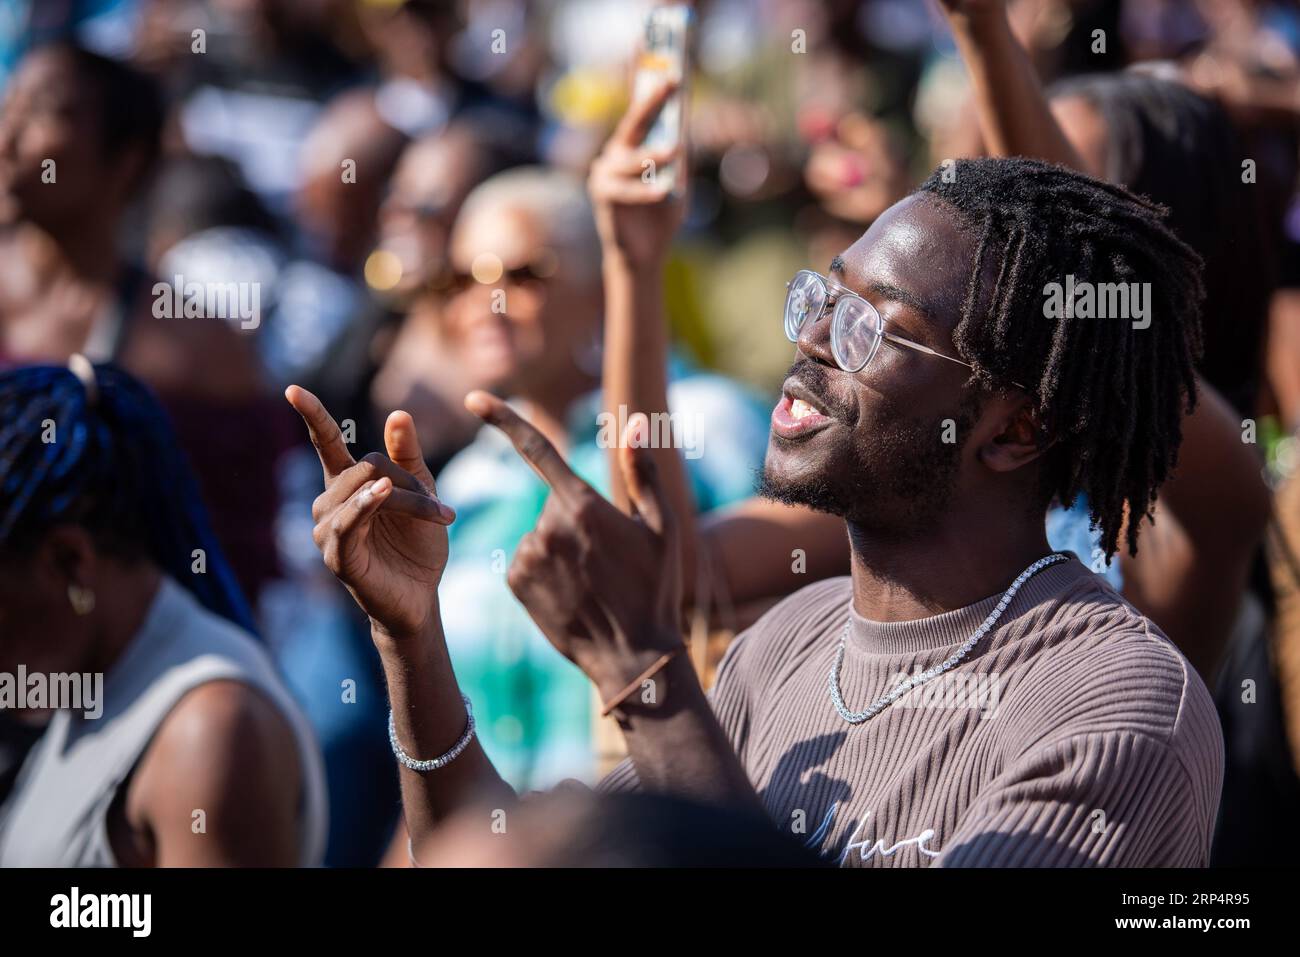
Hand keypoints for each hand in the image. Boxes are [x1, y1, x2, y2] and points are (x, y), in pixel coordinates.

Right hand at [286, 385, 454, 639]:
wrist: (423, 596)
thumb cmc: (418, 544)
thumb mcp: (422, 492)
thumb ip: (409, 455)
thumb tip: (398, 413)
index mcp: (348, 485)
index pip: (326, 444)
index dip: (312, 416)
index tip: (293, 389)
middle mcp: (330, 505)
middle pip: (364, 467)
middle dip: (408, 482)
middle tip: (443, 507)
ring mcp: (329, 532)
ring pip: (360, 492)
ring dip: (402, 499)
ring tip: (436, 513)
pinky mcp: (337, 558)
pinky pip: (344, 524)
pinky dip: (362, 506)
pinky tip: (379, 494)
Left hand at [464, 391, 683, 699]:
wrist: (634, 656)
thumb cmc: (656, 588)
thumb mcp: (662, 528)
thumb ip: (643, 472)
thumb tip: (636, 422)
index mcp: (584, 504)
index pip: (537, 448)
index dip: (503, 419)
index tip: (474, 397)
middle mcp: (549, 525)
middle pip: (553, 504)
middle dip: (574, 520)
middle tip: (607, 560)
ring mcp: (530, 556)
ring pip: (540, 534)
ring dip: (560, 549)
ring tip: (590, 583)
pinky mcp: (516, 582)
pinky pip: (527, 562)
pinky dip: (544, 572)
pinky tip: (569, 594)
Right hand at [589, 78, 686, 267]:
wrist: (645, 254)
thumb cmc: (661, 214)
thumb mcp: (677, 178)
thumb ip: (679, 154)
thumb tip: (687, 123)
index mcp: (632, 145)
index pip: (640, 110)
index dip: (650, 85)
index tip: (667, 64)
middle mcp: (614, 153)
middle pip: (633, 123)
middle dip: (652, 101)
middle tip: (671, 82)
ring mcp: (605, 172)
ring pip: (631, 158)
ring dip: (655, 154)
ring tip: (674, 151)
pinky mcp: (602, 195)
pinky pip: (626, 189)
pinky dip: (647, 190)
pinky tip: (665, 192)